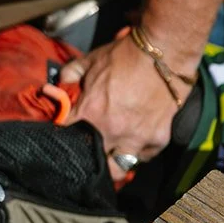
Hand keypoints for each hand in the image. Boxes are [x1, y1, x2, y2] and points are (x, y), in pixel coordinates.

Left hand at [62, 28, 185, 185]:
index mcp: (91, 112)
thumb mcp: (91, 60)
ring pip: (119, 168)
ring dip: (113, 162)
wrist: (164, 54)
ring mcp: (136, 138)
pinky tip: (137, 143)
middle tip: (90, 148)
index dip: (63, 129)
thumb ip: (71, 73)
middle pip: (92, 160)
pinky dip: (140, 152)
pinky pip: (145, 156)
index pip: (66, 131)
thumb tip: (59, 84)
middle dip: (88, 155)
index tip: (68, 128)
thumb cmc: (126, 56)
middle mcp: (112, 131)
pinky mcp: (158, 139)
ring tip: (113, 155)